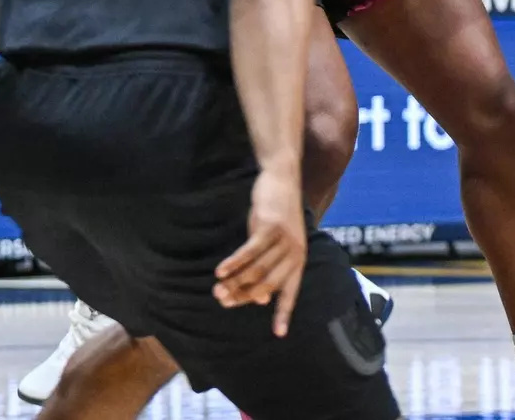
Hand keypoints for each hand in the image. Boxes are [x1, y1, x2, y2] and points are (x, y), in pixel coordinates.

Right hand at [214, 169, 305, 336]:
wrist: (281, 181)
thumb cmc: (275, 217)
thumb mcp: (275, 245)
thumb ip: (271, 269)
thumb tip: (262, 299)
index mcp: (298, 261)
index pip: (291, 292)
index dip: (284, 313)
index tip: (279, 334)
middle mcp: (295, 253)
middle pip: (267, 284)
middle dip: (243, 295)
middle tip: (221, 300)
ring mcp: (285, 240)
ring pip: (257, 269)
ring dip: (234, 281)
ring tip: (216, 287)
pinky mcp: (271, 227)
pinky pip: (250, 251)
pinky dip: (234, 263)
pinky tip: (220, 270)